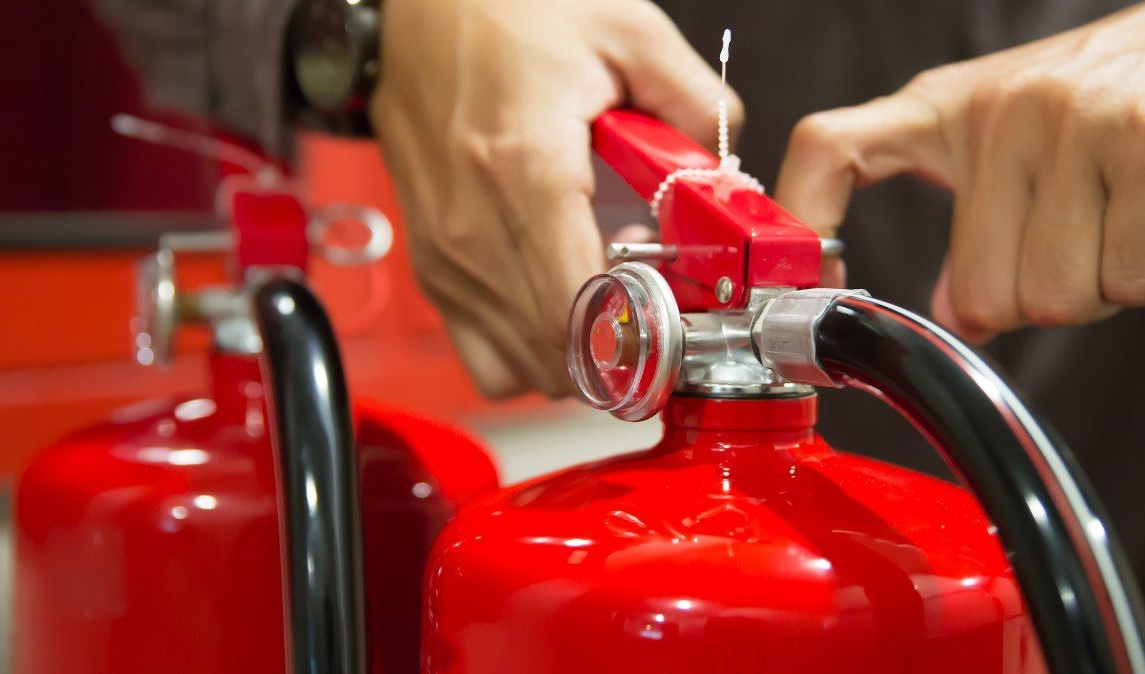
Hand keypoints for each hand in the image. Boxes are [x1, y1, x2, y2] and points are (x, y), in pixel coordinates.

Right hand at [372, 0, 733, 397]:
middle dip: (620, 350)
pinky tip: (560, 299)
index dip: (638, 336)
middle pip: (554, 355)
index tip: (677, 316)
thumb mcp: (625, 32)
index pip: (578, 311)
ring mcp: (445, 256)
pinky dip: (529, 349)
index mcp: (526, 172)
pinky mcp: (430, 265)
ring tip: (609, 300)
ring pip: (519, 368)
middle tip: (657, 307)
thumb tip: (727, 174)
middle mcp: (474, 229)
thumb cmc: (506, 13)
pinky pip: (484, 352)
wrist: (417, 8)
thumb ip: (695, 102)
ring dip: (577, 355)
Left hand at [776, 0, 1144, 341]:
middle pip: (981, 295)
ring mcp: (1074, 124)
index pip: (829, 147)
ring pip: (1056, 299)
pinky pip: (1131, 280)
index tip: (811, 280)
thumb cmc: (1116, 97)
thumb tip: (949, 316)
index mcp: (943, 107)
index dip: (803, 218)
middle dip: (1034, 301)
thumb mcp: (1009, 136)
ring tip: (1117, 222)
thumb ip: (969, 222)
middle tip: (1074, 242)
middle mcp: (998, 111)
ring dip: (1097, 289)